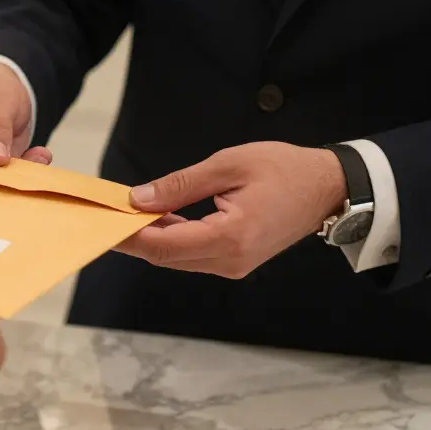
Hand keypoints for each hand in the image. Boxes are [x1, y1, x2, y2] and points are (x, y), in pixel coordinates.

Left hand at [117, 142, 347, 278]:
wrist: (328, 188)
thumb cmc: (283, 169)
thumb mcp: (228, 165)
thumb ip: (180, 185)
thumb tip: (138, 199)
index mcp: (229, 237)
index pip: (163, 245)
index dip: (128, 235)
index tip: (101, 220)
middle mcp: (230, 261)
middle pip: (165, 257)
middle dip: (132, 237)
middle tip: (104, 215)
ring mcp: (234, 265)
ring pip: (177, 258)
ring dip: (150, 238)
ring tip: (124, 213)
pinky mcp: (236, 260)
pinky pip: (193, 254)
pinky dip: (171, 238)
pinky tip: (155, 218)